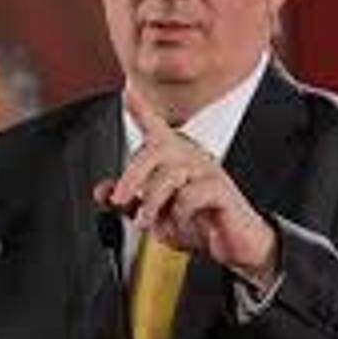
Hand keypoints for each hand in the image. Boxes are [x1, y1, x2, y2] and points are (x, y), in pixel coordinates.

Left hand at [92, 86, 277, 288]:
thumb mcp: (157, 216)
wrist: (235, 246)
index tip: (128, 92)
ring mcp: (208, 172)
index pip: (156, 129)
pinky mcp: (221, 191)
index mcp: (176, 161)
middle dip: (132, 176)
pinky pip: (190, 195)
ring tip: (151, 225)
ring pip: (169, 176)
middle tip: (118, 200)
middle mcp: (192, 159)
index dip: (142, 110)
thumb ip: (129, 202)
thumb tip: (101, 191)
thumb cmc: (200, 224)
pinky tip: (181, 223)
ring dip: (152, 204)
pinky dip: (179, 214)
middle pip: (155, 150)